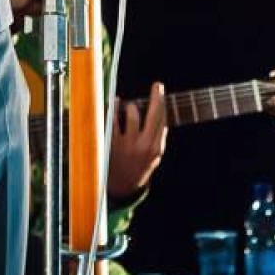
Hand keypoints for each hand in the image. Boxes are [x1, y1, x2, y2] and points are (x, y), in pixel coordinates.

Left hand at [106, 82, 167, 199]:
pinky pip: (113, 120)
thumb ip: (158, 139)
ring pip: (132, 114)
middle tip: (157, 85)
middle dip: (157, 97)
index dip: (162, 103)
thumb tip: (162, 118)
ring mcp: (127, 145)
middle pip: (154, 115)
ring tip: (130, 106)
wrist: (121, 188)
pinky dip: (114, 108)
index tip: (160, 91)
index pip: (163, 120)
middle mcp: (143, 146)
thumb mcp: (154, 158)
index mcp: (156, 149)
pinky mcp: (111, 144)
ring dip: (131, 106)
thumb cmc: (138, 168)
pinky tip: (114, 103)